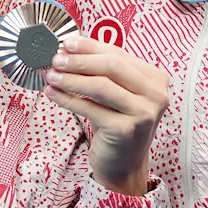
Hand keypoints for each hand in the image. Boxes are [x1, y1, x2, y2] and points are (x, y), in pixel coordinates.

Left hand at [43, 36, 168, 195]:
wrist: (124, 165)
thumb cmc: (116, 124)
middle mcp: (156, 94)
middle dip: (80, 60)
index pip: (118, 54)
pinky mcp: (126, 130)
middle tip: (56, 58)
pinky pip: (90, 108)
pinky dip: (68, 99)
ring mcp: (143, 113)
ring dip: (71, 79)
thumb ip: (101, 71)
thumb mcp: (115, 94)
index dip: (90, 46)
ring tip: (51, 76)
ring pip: (100, 86)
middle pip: (112, 66)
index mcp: (155, 78)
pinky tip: (53, 94)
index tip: (67, 42)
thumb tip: (68, 49)